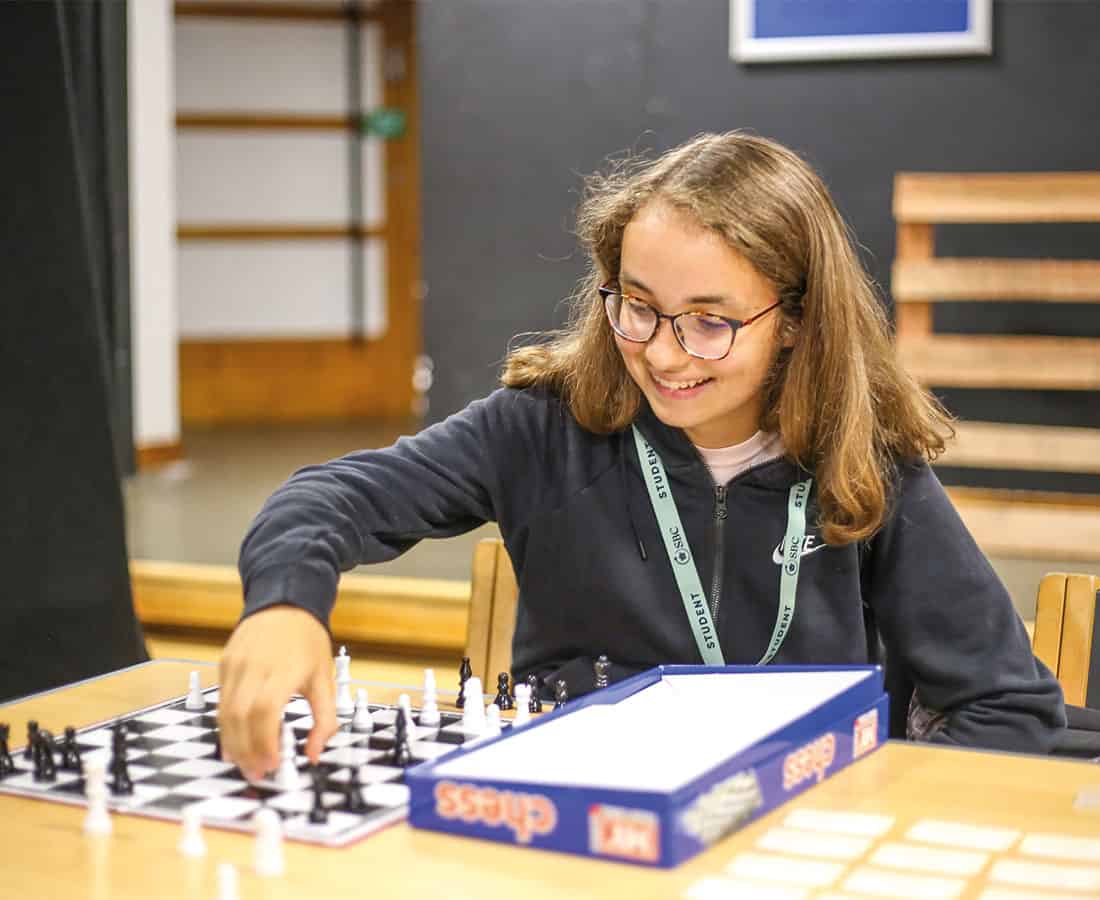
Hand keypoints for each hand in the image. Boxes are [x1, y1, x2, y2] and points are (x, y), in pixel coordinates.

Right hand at [217, 605, 337, 780]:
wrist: (285, 602)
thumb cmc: (307, 640)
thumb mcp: (325, 678)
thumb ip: (325, 719)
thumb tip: (315, 754)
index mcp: (283, 668)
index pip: (264, 711)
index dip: (265, 742)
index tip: (273, 764)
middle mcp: (254, 666)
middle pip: (239, 717)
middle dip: (247, 751)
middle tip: (258, 774)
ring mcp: (235, 664)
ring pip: (224, 712)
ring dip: (233, 743)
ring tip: (246, 764)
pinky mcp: (224, 663)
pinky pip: (220, 701)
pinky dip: (226, 726)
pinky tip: (235, 742)